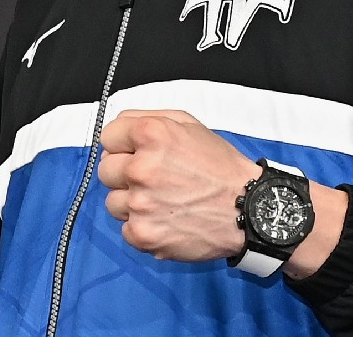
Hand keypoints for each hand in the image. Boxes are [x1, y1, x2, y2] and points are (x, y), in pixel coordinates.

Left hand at [98, 109, 260, 261]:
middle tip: (153, 177)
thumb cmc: (218, 165)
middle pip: (105, 169)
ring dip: (131, 201)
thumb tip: (117, 127)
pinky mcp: (143, 234)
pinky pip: (125, 228)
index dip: (122, 144)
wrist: (246, 209)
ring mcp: (140, 203)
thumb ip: (147, 118)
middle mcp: (141, 167)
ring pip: (112, 201)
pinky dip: (142, 225)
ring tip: (161, 199)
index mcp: (151, 134)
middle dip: (124, 172)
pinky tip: (166, 218)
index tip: (136, 152)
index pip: (107, 136)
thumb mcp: (188, 124)